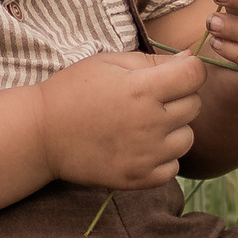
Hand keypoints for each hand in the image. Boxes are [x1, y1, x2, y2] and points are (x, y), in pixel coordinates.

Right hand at [34, 48, 207, 189]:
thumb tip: (190, 58)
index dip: (190, 69)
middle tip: (151, 99)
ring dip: (174, 130)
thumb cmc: (73, 90)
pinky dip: (162, 158)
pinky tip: (141, 147)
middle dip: (179, 97)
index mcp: (143, 88)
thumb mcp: (110, 62)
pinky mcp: (139, 178)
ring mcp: (146, 154)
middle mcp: (150, 122)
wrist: (41, 134)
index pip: (196, 74)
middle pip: (194, 105)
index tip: (177, 72)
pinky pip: (173, 167)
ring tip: (146, 125)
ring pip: (187, 138)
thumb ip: (153, 60)